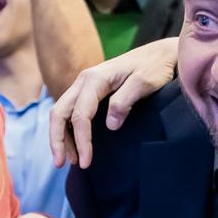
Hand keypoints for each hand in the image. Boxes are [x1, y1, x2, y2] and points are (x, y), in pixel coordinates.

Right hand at [48, 38, 179, 167]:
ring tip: (70, 160)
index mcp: (95, 78)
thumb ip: (125, 100)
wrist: (160, 54)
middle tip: (62, 164)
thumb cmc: (155, 67)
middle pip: (59, 112)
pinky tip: (74, 145)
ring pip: (62, 112)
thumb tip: (110, 125)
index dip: (81, 140)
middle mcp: (84, 81)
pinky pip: (71, 111)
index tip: (86, 162)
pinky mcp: (90, 92)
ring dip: (61, 137)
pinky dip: (69, 129)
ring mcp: (85, 86)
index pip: (80, 114)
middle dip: (57, 139)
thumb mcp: (145, 82)